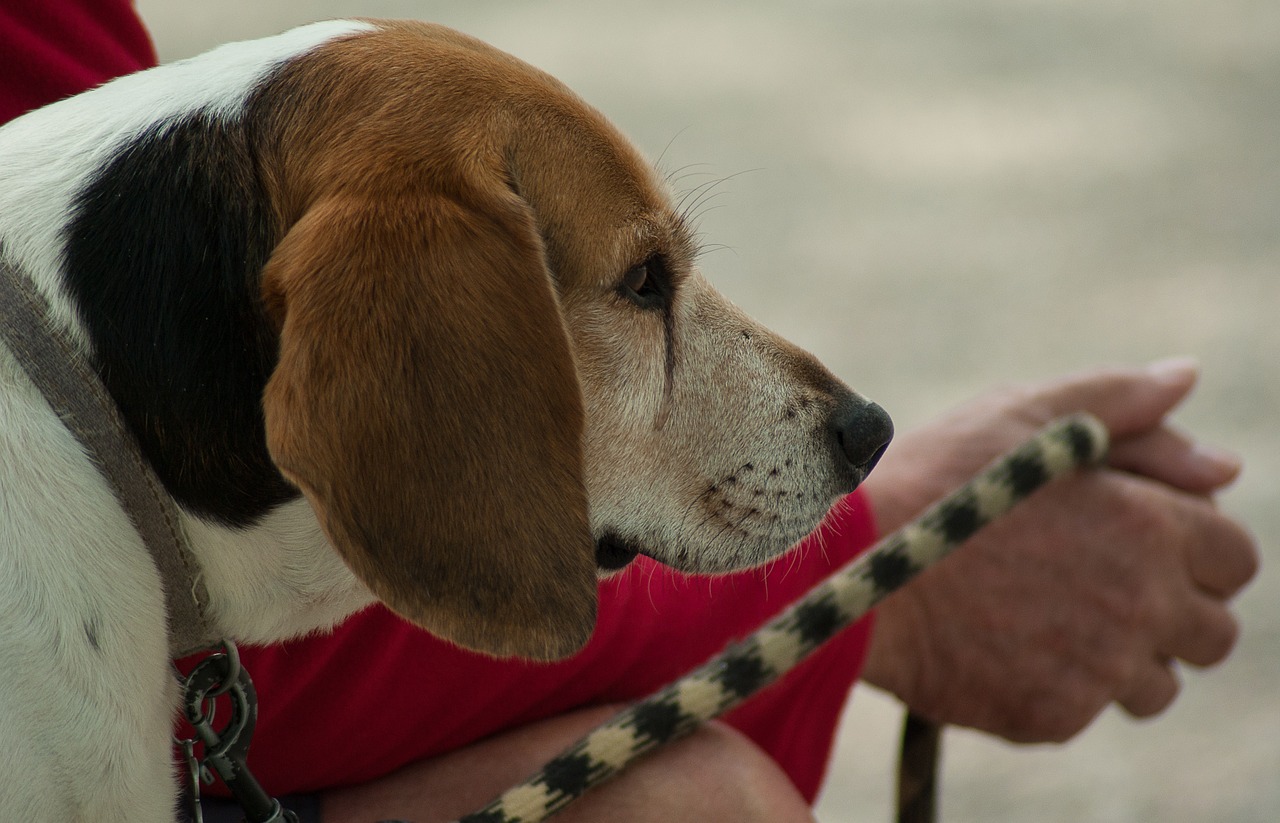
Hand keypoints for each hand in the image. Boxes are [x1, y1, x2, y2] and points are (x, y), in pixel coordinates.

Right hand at [859, 359, 1257, 742]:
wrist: (848, 569)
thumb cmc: (933, 480)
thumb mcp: (1020, 413)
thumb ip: (1116, 398)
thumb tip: (1188, 377)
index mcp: (1149, 524)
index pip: (1236, 557)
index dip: (1195, 549)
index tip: (1141, 543)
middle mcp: (1142, 603)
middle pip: (1212, 632)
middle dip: (1169, 610)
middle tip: (1094, 584)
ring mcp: (1098, 668)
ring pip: (1156, 686)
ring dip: (1121, 659)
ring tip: (1048, 619)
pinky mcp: (1052, 716)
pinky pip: (1086, 710)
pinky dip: (1057, 684)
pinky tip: (1004, 644)